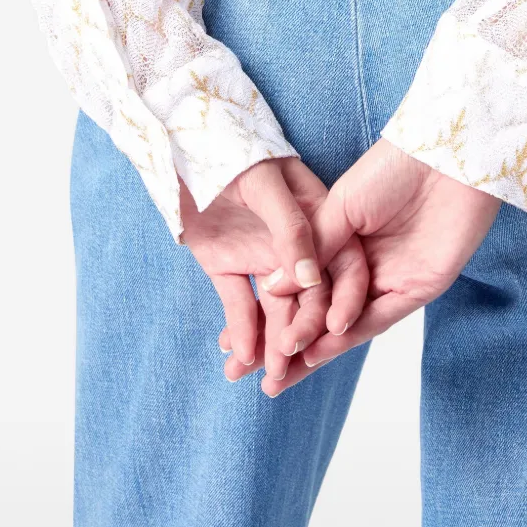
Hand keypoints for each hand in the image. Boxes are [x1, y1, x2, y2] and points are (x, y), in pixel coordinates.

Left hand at [181, 156, 368, 387]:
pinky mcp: (229, 268)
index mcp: (320, 220)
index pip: (343, 269)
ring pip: (274, 310)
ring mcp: (263, 260)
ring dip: (270, 344)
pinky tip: (237, 355)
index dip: (342, 301)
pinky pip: (239, 304)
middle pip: (308, 299)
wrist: (184, 149)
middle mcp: (297, 247)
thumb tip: (310, 280)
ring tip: (262, 378)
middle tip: (288, 369)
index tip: (333, 333)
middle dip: (300, 336)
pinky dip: (240, 330)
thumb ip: (291, 229)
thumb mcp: (267, 185)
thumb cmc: (235, 154)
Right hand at [249, 139, 499, 395]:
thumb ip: (311, 249)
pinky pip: (379, 319)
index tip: (245, 332)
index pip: (309, 284)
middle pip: (326, 310)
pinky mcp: (419, 288)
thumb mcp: (340, 206)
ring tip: (284, 366)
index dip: (280, 308)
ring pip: (350, 323)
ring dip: (318, 347)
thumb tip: (272, 287)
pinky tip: (319, 351)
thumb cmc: (393, 168)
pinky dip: (349, 338)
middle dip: (295, 340)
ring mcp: (393, 277)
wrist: (444, 157)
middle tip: (261, 368)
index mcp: (347, 239)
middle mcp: (367, 264)